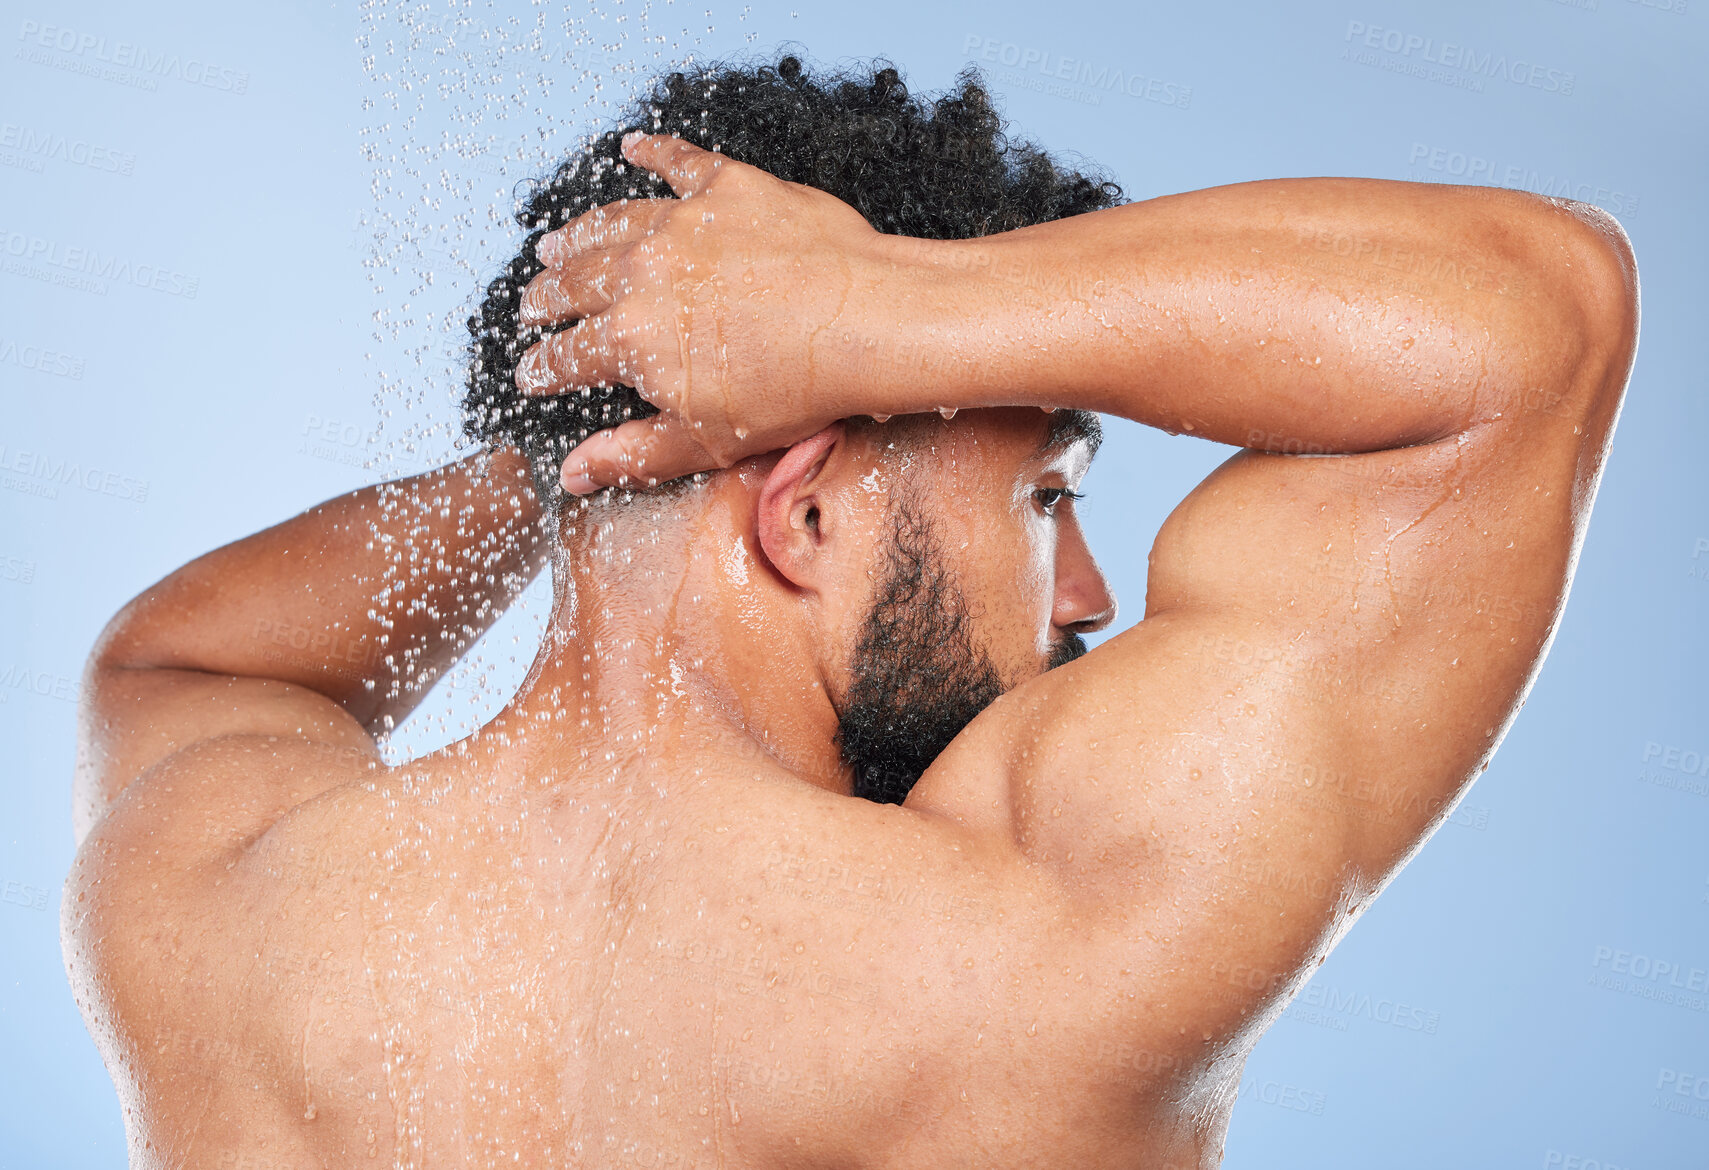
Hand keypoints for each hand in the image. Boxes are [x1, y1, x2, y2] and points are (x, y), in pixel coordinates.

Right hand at [515, 132, 901, 491]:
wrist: (865, 322)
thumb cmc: (795, 390)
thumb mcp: (706, 442)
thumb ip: (632, 455)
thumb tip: (573, 474)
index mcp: (629, 339)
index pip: (567, 356)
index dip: (543, 368)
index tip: (530, 373)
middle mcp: (641, 272)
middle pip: (574, 284)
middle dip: (545, 298)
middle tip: (532, 305)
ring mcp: (682, 223)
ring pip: (609, 223)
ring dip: (576, 236)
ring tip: (555, 245)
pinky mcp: (727, 188)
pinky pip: (677, 163)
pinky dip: (652, 153)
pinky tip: (633, 148)